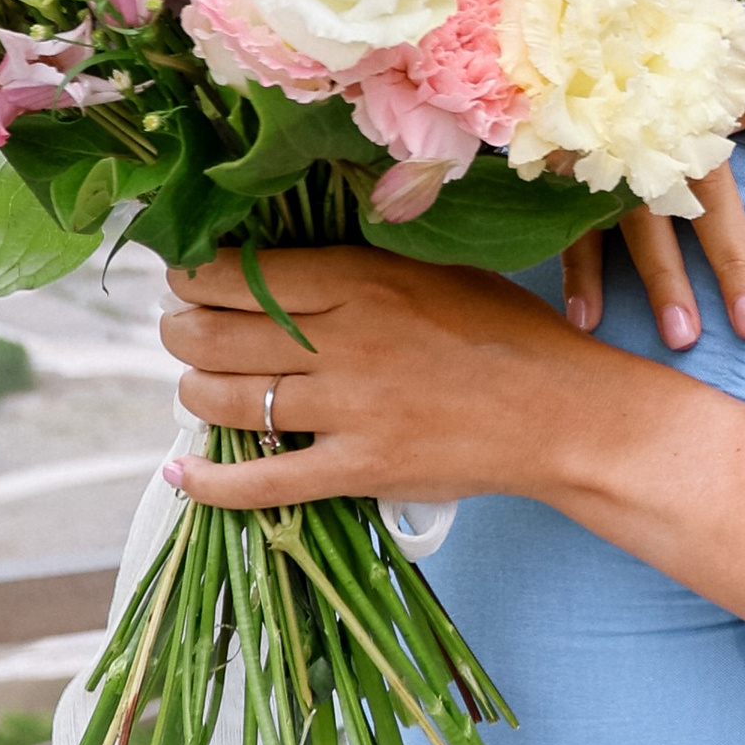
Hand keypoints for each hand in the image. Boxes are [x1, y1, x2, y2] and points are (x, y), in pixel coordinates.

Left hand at [159, 245, 576, 511]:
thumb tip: (283, 264)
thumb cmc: (507, 333)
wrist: (565, 412)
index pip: (242, 274)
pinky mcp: (360, 469)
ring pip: (228, 400)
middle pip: (216, 335)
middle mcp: (344, 341)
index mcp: (362, 279)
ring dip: (193, 392)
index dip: (193, 277)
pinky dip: (213, 481)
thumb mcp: (436, 271)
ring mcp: (350, 410)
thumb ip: (361, 267)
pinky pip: (265, 481)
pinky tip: (182, 473)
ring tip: (196, 386)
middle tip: (181, 333)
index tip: (185, 280)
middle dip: (180, 334)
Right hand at [558, 10, 744, 346]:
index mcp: (738, 64)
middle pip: (712, 192)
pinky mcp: (566, 136)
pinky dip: (578, 265)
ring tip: (685, 339)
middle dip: (733, 261)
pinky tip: (588, 318)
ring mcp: (616, 121)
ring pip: (640, 210)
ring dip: (660, 278)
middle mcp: (678, 99)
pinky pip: (573, 207)